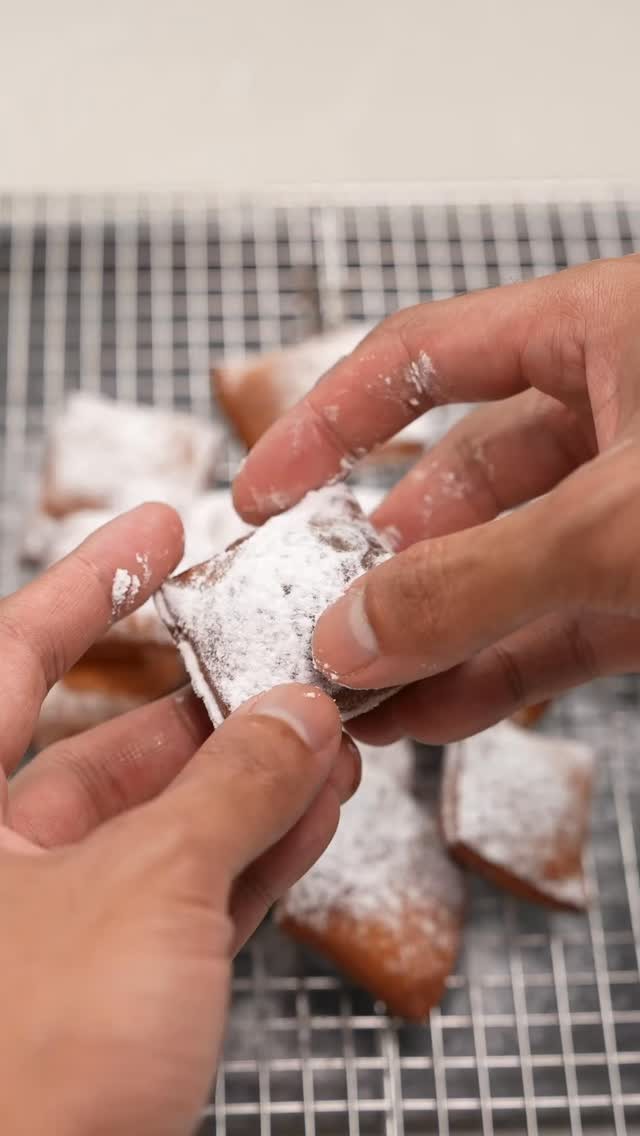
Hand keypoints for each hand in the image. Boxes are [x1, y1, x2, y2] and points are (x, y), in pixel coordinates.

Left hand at [0, 504, 357, 1135]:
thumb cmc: (24, 1073)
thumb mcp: (146, 892)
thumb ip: (229, 791)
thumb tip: (296, 716)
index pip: (10, 658)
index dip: (88, 582)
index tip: (159, 528)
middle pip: (104, 750)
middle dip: (209, 708)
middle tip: (286, 664)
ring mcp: (42, 940)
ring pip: (158, 832)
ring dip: (248, 786)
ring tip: (325, 740)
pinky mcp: (100, 1004)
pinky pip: (181, 906)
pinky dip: (247, 863)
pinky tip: (310, 818)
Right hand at [234, 254, 639, 741]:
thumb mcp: (617, 519)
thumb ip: (477, 580)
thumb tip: (354, 636)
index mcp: (602, 333)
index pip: (423, 356)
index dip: (328, 419)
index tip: (264, 489)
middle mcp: (615, 414)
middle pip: (458, 481)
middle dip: (380, 559)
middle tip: (314, 617)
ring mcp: (636, 508)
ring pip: (505, 568)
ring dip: (428, 633)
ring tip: (358, 687)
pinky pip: (559, 629)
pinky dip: (496, 672)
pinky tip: (433, 711)